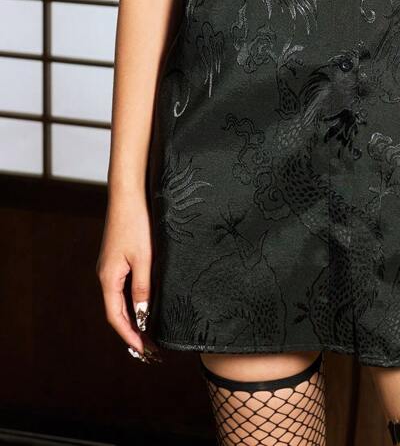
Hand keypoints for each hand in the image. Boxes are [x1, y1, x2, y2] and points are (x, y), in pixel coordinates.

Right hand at [96, 190, 159, 360]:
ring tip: (150, 330)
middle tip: (149, 348)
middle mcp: (105, 274)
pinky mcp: (117, 257)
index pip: (116, 317)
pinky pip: (123, 285)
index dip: (129, 336)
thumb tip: (143, 316)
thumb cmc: (137, 223)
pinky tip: (146, 303)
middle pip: (116, 310)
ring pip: (119, 298)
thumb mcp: (145, 258)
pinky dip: (133, 299)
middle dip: (131, 330)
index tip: (143, 351)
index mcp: (109, 278)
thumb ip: (144, 288)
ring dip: (133, 315)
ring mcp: (110, 265)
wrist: (128, 194)